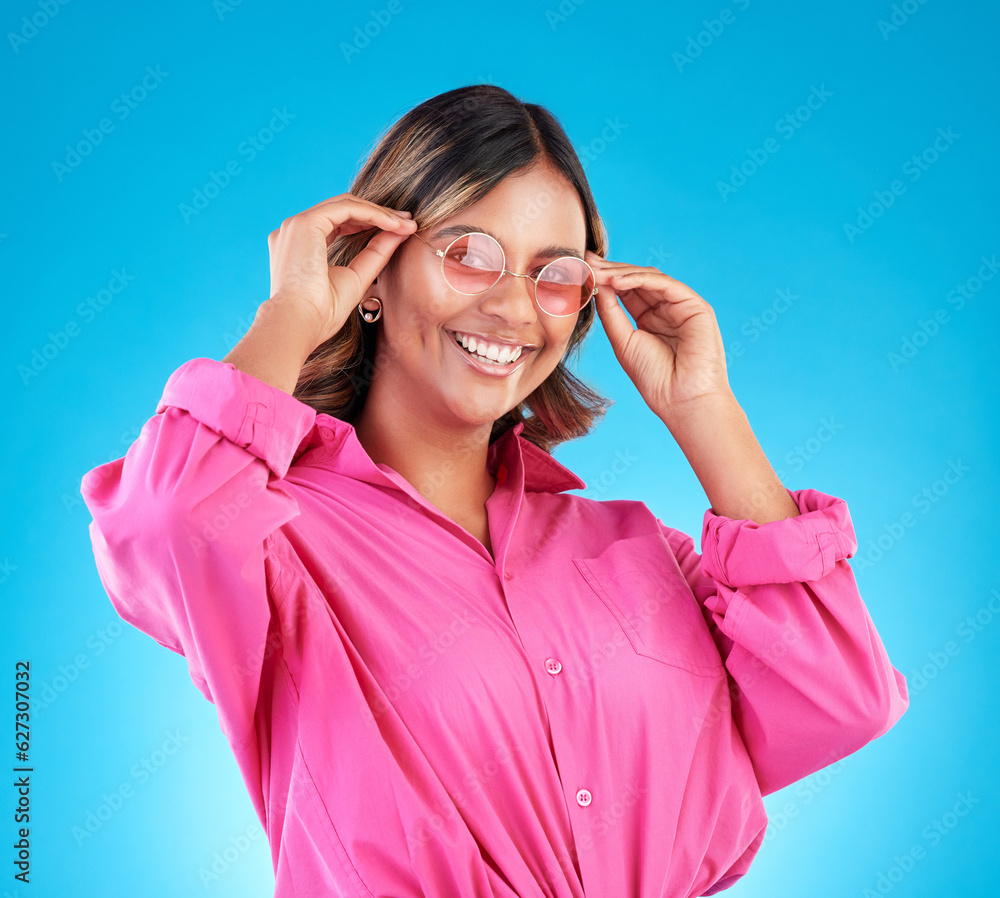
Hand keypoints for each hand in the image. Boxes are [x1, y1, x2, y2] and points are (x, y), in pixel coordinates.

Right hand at [266, 194, 416, 346]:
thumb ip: (376, 254)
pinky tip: (394, 225)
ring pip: (345, 205)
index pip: (337, 223)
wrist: (300, 323)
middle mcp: (294, 231)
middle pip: (342, 210)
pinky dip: (373, 214)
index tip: (397, 230)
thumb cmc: (322, 313)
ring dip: (379, 213)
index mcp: (300, 246)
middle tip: (407, 222)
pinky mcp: (305, 223)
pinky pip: (346, 208)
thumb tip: (400, 233)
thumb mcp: (356, 278)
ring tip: (405, 224)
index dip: (369, 223)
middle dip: (378, 214)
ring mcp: (296, 224)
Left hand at [585, 250, 732, 424]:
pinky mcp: (695, 306)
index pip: (624, 290)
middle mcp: (666, 308)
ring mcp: (681, 305)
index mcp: (649, 318)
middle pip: (635, 279)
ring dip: (621, 273)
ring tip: (597, 273)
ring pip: (649, 278)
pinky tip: (617, 282)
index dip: (603, 279)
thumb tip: (596, 284)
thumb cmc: (654, 378)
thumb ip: (611, 312)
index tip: (580, 269)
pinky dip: (640, 280)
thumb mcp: (623, 341)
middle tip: (585, 261)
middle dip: (609, 270)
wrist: (681, 400)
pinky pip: (665, 285)